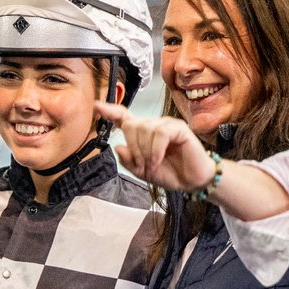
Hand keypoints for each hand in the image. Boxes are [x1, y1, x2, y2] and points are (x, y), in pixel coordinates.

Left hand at [94, 102, 214, 192]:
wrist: (192, 182)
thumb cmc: (170, 174)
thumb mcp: (143, 172)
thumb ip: (129, 161)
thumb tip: (118, 146)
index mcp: (142, 134)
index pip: (123, 117)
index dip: (109, 111)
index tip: (96, 106)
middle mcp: (153, 125)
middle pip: (131, 125)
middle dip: (133, 148)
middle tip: (142, 166)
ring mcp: (166, 125)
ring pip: (144, 129)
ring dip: (145, 152)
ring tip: (153, 165)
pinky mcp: (178, 128)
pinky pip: (160, 132)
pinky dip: (156, 148)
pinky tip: (159, 159)